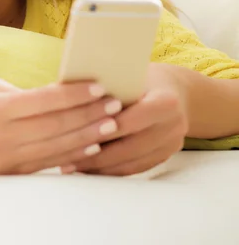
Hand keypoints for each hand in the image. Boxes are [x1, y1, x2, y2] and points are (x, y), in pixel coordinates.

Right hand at [0, 79, 121, 175]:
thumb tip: (59, 95)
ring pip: (57, 147)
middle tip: (116, 105)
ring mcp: (7, 159)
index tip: (99, 86)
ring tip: (111, 125)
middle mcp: (4, 135)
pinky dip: (71, 156)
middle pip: (57, 125)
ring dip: (88, 136)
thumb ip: (24, 94)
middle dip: (90, 114)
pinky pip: (47, 165)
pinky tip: (90, 148)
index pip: (46, 100)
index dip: (76, 94)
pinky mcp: (9, 174)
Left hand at [62, 63, 188, 176]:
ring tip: (73, 166)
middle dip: (98, 154)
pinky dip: (112, 170)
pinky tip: (90, 169)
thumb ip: (110, 86)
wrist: (177, 91)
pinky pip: (135, 168)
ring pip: (132, 162)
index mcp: (166, 101)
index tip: (78, 133)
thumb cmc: (144, 77)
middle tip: (69, 158)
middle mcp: (173, 125)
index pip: (133, 120)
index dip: (106, 128)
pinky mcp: (165, 156)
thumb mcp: (130, 74)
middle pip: (131, 146)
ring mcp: (171, 144)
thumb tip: (66, 92)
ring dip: (101, 168)